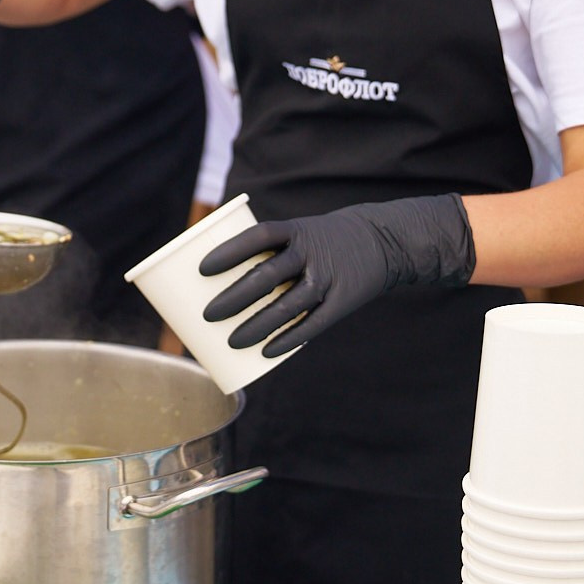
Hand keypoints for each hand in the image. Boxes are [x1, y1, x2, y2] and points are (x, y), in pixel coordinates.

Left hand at [199, 195, 476, 356]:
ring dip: (257, 325)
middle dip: (234, 297)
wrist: (382, 240)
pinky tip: (267, 352)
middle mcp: (312, 252)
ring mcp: (329, 278)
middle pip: (267, 275)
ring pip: (287, 305)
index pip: (258, 236)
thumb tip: (219, 283)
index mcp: (296, 230)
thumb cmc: (321, 242)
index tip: (201, 269)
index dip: (229, 252)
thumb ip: (267, 255)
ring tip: (230, 340)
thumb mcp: (299, 234)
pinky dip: (289, 339)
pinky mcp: (343, 301)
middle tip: (207, 315)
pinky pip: (313, 324)